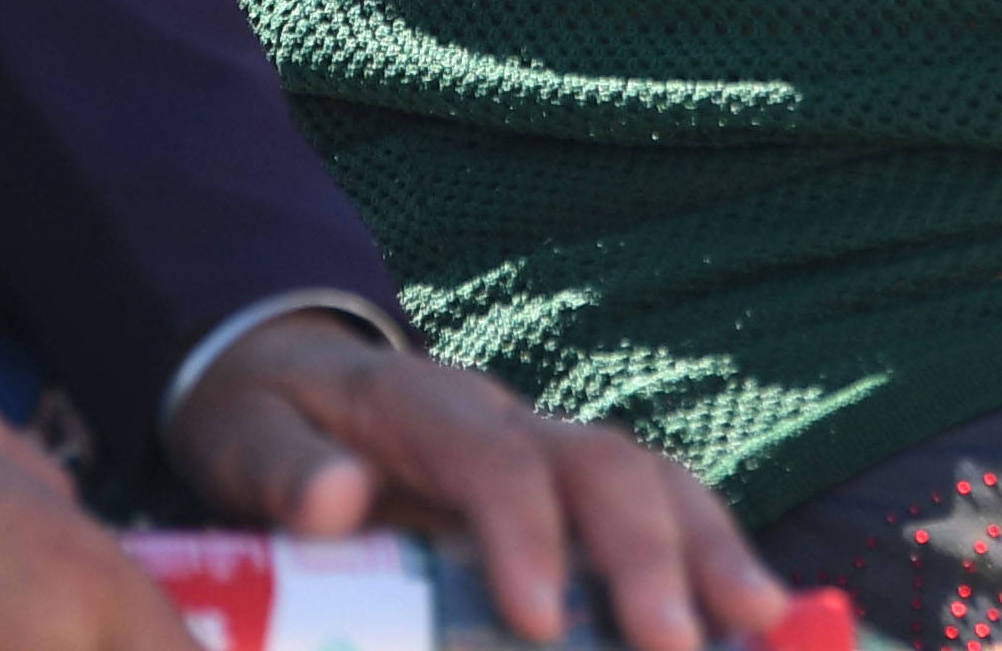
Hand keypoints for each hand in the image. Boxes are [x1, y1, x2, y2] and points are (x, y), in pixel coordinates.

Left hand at [167, 315, 788, 649]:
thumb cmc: (267, 423)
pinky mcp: (572, 486)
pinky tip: (751, 617)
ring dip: (712, 549)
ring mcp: (553, 446)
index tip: (540, 620)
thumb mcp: (244, 439)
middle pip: (604, 467)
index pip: (494, 461)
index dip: (526, 534)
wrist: (292, 378)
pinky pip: (662, 506)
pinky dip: (714, 554)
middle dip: (649, 555)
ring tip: (758, 623)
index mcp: (428, 408)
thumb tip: (336, 500)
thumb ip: (283, 471)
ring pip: (655, 480)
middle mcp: (511, 417)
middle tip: (670, 645)